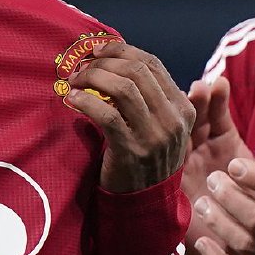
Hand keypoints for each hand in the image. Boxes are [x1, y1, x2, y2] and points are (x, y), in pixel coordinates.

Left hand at [61, 42, 195, 192]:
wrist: (144, 203)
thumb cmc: (144, 158)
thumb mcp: (159, 125)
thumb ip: (148, 97)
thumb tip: (115, 58)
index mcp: (182, 108)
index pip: (152, 64)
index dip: (121, 51)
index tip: (97, 50)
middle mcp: (173, 120)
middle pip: (137, 71)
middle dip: (104, 62)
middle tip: (81, 66)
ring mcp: (154, 136)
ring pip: (123, 88)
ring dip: (93, 78)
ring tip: (74, 80)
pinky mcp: (132, 151)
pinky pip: (107, 115)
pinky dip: (86, 101)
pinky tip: (72, 99)